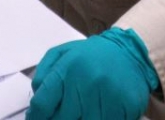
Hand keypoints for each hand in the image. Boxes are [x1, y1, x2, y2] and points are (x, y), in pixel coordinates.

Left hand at [28, 28, 159, 119]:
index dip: (36, 117)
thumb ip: (44, 74)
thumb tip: (34, 106)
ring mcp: (108, 96)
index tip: (38, 118)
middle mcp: (87, 82)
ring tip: (82, 111)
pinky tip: (99, 112)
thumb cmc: (92, 56)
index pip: (42, 105)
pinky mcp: (125, 107)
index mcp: (68, 67)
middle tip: (65, 114)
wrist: (131, 51)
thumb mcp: (63, 54)